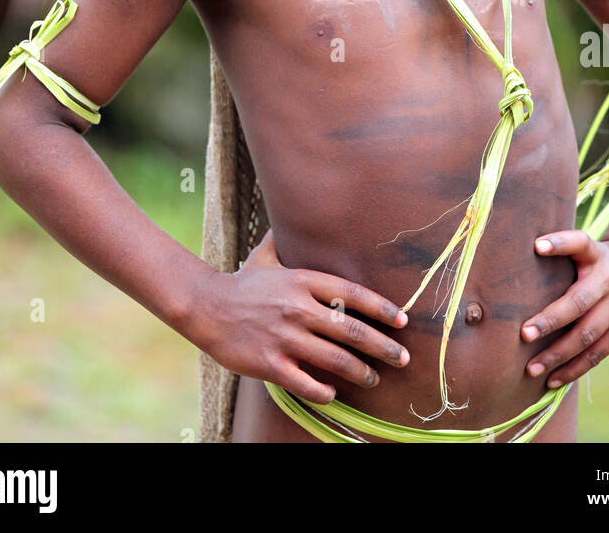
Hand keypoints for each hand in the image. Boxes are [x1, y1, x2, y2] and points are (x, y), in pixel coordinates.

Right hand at [201, 229, 410, 404]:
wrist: (206, 307)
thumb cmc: (242, 283)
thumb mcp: (266, 255)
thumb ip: (287, 239)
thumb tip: (297, 215)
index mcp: (302, 281)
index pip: (352, 294)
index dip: (382, 308)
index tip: (403, 320)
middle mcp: (298, 308)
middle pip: (352, 331)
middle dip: (383, 347)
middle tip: (403, 358)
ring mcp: (284, 337)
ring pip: (335, 360)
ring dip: (361, 373)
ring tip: (374, 379)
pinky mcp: (270, 363)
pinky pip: (306, 383)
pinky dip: (324, 391)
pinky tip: (334, 394)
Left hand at [519, 230, 608, 388]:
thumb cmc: (593, 259)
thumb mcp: (581, 247)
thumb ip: (558, 252)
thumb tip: (517, 263)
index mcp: (596, 253)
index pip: (579, 242)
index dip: (559, 243)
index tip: (537, 246)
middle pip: (579, 301)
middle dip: (551, 320)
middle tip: (524, 334)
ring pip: (589, 334)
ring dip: (559, 354)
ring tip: (532, 368)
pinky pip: (599, 353)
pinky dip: (575, 368)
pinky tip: (554, 379)